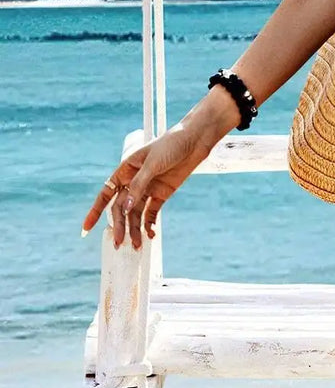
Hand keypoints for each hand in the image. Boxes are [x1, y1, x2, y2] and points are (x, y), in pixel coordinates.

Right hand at [81, 90, 239, 248]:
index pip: (106, 194)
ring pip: (136, 214)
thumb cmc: (171, 145)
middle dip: (119, 226)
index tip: (86, 228)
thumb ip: (139, 186)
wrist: (194, 141)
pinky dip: (150, 224)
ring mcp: (148, 189)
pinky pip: (152, 213)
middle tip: (119, 243)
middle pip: (121, 208)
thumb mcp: (152, 164)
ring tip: (136, 245)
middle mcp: (133, 181)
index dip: (95, 211)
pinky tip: (151, 235)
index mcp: (125, 170)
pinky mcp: (162, 194)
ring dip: (135, 229)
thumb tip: (125, 207)